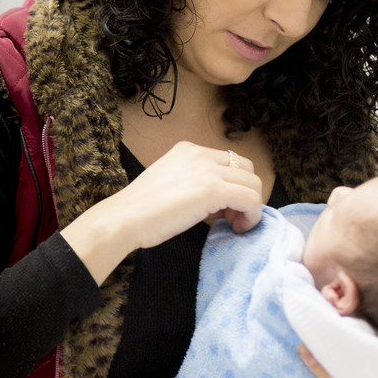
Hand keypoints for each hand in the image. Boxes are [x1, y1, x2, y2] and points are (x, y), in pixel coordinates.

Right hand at [61, 141, 263, 284]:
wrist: (123, 219)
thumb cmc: (139, 209)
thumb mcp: (169, 181)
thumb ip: (192, 180)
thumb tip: (218, 199)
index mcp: (187, 149)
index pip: (230, 161)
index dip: (233, 185)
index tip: (224, 208)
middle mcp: (199, 154)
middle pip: (247, 169)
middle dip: (246, 193)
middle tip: (232, 216)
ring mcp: (207, 170)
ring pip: (253, 184)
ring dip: (251, 206)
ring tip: (234, 224)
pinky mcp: (212, 190)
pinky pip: (251, 200)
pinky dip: (252, 216)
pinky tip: (238, 228)